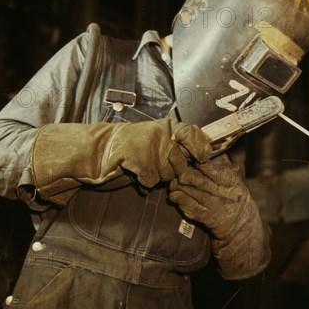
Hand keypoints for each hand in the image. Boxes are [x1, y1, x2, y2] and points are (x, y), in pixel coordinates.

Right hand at [31, 118, 211, 204]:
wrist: (101, 150)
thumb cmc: (133, 146)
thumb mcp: (158, 139)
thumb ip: (179, 143)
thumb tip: (206, 153)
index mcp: (168, 126)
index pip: (192, 133)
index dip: (200, 147)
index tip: (203, 158)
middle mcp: (161, 133)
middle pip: (181, 163)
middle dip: (173, 171)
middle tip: (157, 165)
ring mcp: (150, 146)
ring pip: (167, 174)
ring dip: (157, 176)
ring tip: (144, 166)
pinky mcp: (139, 160)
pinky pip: (152, 180)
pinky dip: (145, 182)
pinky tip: (137, 173)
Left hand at [169, 154, 270, 278]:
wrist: (240, 222)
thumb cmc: (233, 193)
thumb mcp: (234, 175)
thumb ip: (222, 161)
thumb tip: (208, 143)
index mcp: (231, 181)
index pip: (215, 171)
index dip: (201, 165)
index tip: (190, 159)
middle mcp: (224, 194)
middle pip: (202, 183)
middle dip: (187, 176)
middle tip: (177, 171)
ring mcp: (215, 207)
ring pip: (194, 195)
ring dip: (180, 188)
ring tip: (172, 182)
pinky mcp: (206, 218)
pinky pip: (191, 208)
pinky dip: (181, 201)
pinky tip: (174, 195)